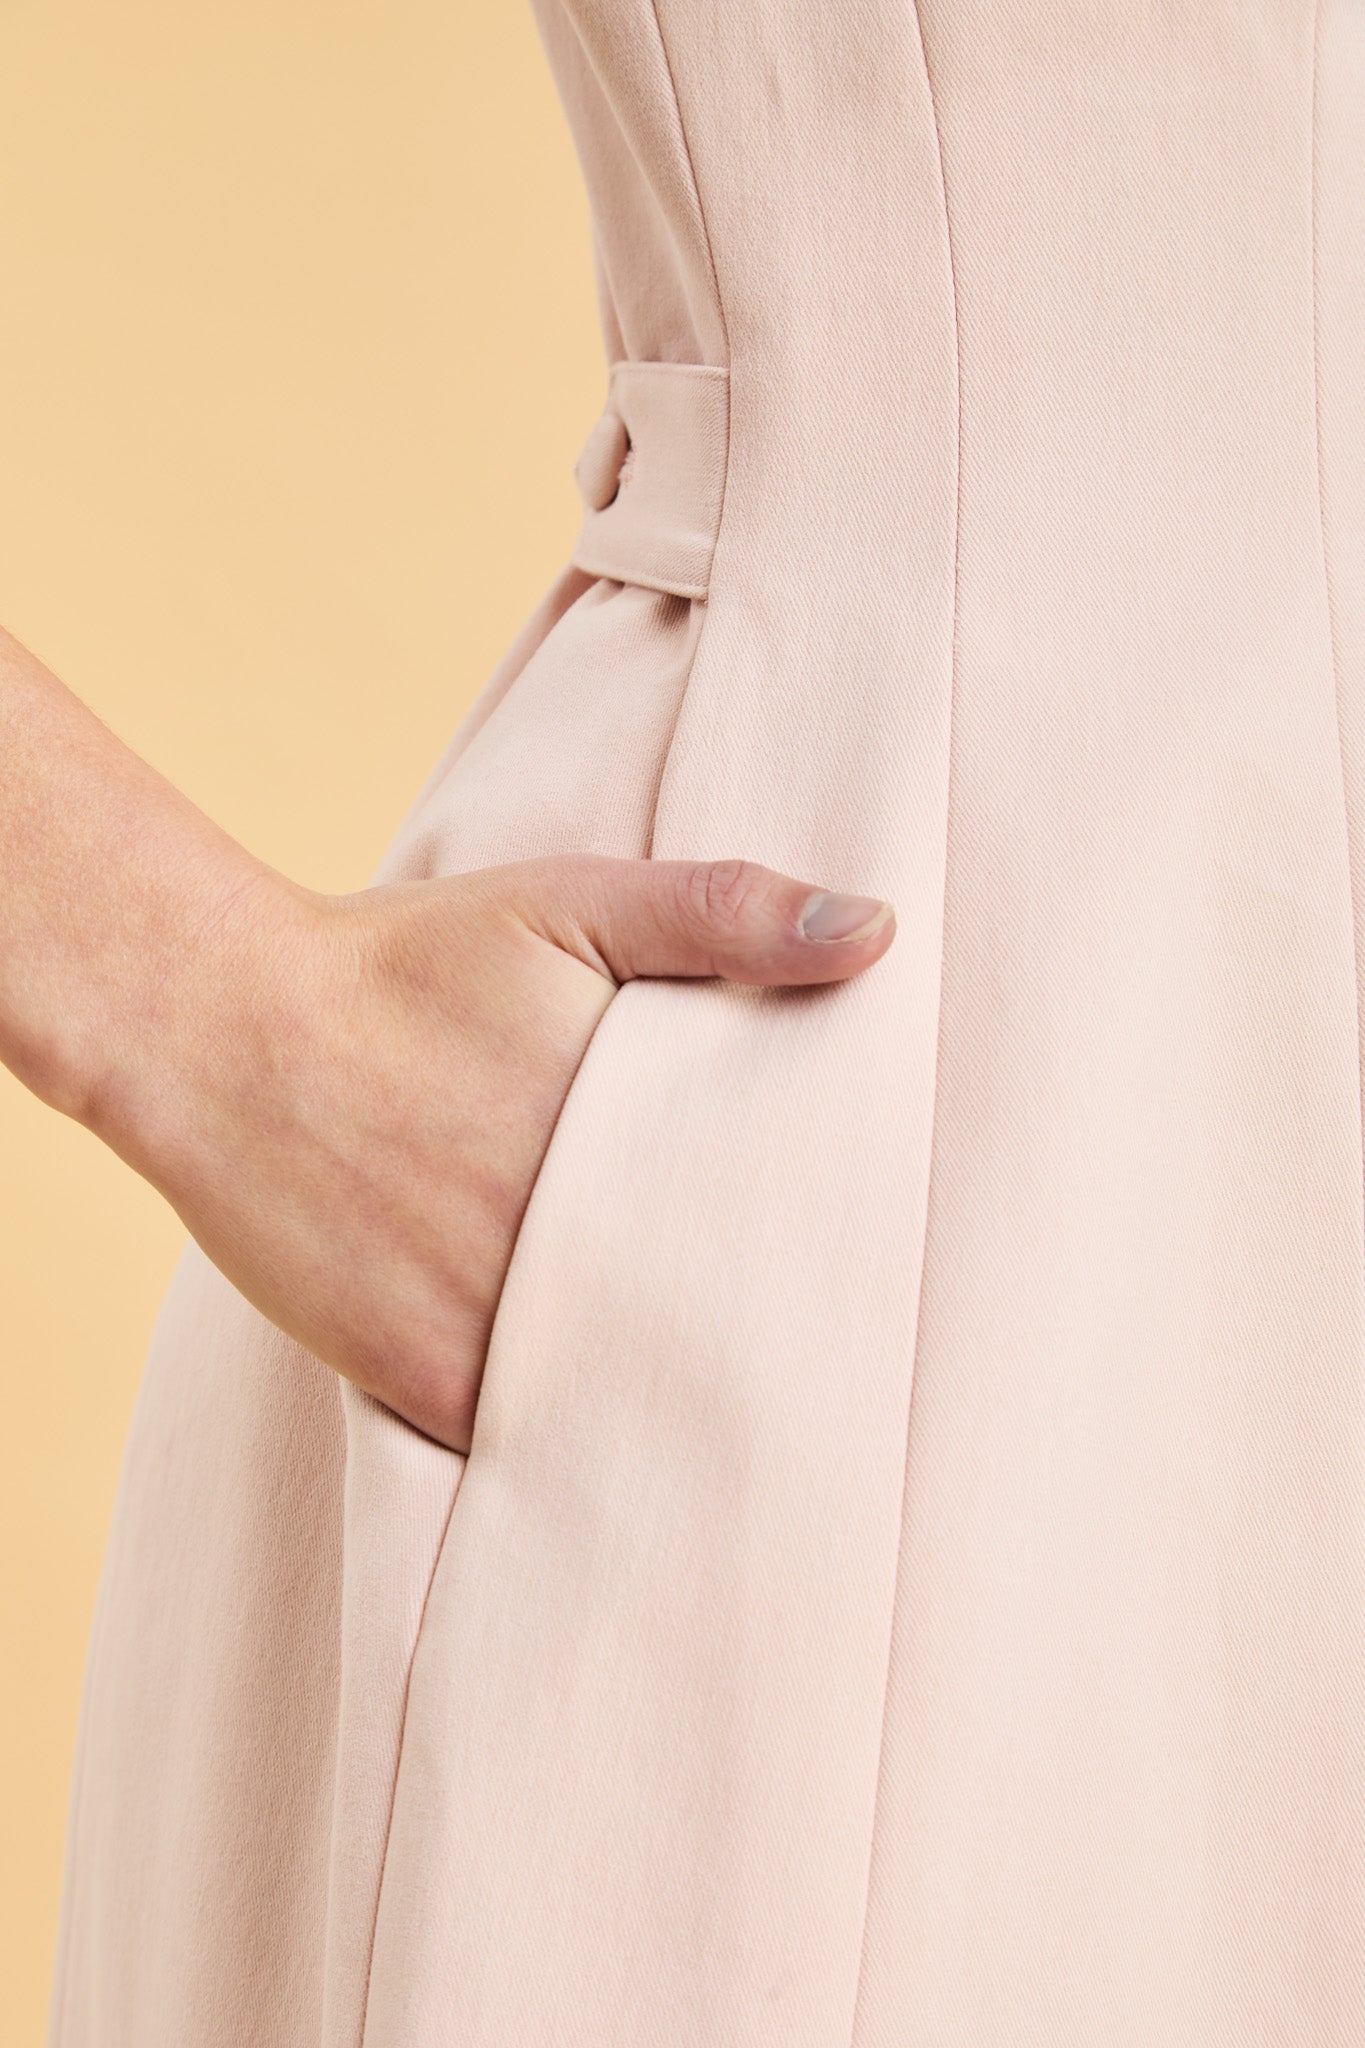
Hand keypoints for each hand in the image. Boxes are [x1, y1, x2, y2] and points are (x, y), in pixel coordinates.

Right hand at [97, 856, 893, 1449]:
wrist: (222, 1029)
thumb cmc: (407, 961)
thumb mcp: (574, 901)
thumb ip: (725, 915)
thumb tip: (878, 935)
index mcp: (635, 1141)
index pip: (782, 1238)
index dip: (833, 1270)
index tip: (878, 1297)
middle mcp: (571, 1249)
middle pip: (715, 1338)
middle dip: (770, 1357)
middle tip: (840, 1394)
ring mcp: (491, 1327)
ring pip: (626, 1410)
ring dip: (675, 1419)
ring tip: (754, 1449)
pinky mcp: (419, 1378)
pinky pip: (526, 1451)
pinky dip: (570, 1452)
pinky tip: (621, 1465)